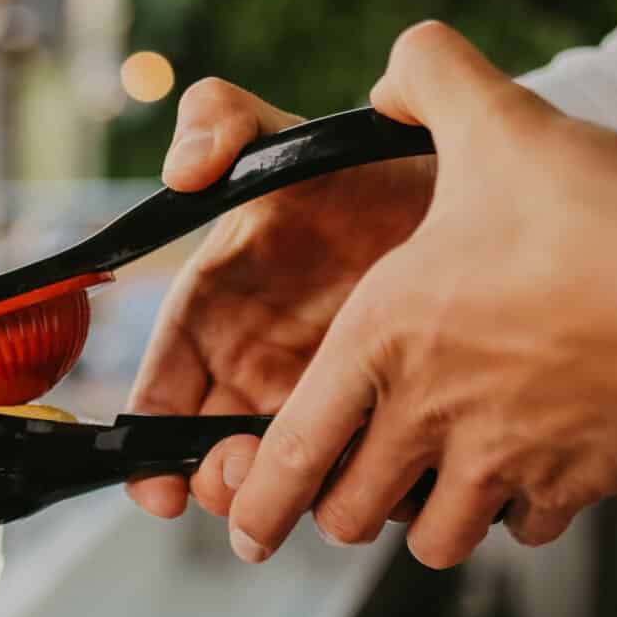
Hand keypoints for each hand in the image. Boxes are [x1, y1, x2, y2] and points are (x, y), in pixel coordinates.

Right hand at [127, 77, 435, 517]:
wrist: (464, 181)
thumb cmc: (359, 164)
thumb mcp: (285, 136)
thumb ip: (220, 122)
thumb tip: (183, 168)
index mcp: (216, 318)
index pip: (164, 395)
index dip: (152, 448)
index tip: (158, 489)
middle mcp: (261, 371)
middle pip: (222, 456)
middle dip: (224, 482)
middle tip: (243, 474)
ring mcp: (328, 401)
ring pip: (299, 480)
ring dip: (299, 494)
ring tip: (321, 475)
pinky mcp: (394, 421)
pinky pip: (380, 476)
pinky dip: (385, 489)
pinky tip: (399, 475)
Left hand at [223, 23, 616, 568]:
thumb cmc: (599, 222)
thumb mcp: (501, 123)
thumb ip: (431, 76)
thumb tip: (397, 68)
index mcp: (382, 343)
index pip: (290, 456)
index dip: (256, 502)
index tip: (246, 531)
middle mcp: (429, 417)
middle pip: (350, 514)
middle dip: (342, 504)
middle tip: (353, 479)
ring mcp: (504, 463)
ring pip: (434, 537)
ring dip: (426, 516)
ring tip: (438, 477)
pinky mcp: (574, 484)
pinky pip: (523, 527)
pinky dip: (514, 512)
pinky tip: (524, 467)